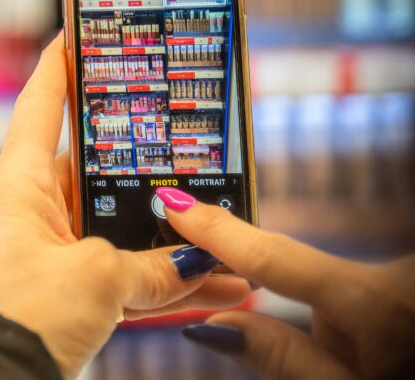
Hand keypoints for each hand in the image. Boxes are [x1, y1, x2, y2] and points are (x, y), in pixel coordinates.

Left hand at [0, 36, 250, 377]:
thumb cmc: (19, 314)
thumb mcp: (97, 280)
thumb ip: (153, 268)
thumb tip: (197, 265)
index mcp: (21, 182)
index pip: (42, 102)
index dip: (61, 62)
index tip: (79, 26)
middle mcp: (33, 207)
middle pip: (94, 161)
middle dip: (143, 153)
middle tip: (185, 127)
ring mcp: (51, 247)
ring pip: (118, 221)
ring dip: (164, 227)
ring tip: (218, 212)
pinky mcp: (67, 287)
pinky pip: (123, 270)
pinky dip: (163, 277)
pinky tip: (213, 280)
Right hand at [157, 187, 414, 379]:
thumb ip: (279, 358)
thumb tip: (211, 324)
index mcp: (371, 302)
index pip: (272, 258)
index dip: (218, 233)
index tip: (175, 203)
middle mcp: (396, 274)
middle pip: (318, 280)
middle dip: (313, 315)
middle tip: (354, 365)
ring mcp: (408, 273)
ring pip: (351, 290)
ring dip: (352, 325)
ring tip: (383, 362)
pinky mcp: (412, 277)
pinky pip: (377, 289)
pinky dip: (375, 319)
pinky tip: (391, 345)